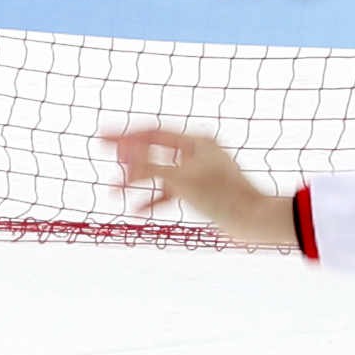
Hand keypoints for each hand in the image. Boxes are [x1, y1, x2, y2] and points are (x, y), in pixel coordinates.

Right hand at [102, 122, 299, 252]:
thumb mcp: (181, 179)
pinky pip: (171, 192)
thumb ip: (150, 166)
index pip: (153, 134)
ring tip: (114, 190)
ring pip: (160, 173)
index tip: (102, 138)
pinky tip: (138, 210)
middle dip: (128, 158)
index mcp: (196, 142)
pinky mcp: (201, 193)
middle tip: (104, 155)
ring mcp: (199, 173)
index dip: (125, 136)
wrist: (253, 221)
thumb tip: (122, 152)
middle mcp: (197, 154)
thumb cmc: (222, 196)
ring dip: (138, 181)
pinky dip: (154, 199)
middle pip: (154, 151)